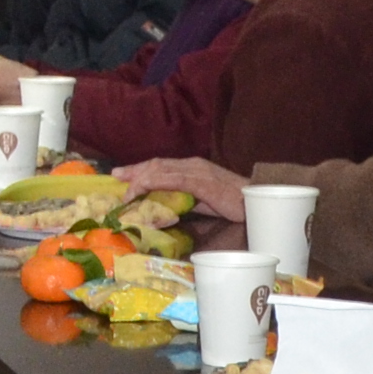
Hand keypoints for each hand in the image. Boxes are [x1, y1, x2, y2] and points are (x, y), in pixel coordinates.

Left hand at [123, 156, 251, 219]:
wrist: (256, 201)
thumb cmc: (233, 203)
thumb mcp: (203, 200)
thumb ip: (185, 200)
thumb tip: (165, 209)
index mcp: (192, 167)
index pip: (161, 165)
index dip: (141, 169)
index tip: (123, 175)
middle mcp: (191, 165)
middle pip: (156, 164)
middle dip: (135, 171)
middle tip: (116, 176)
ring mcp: (195, 171)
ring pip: (161, 170)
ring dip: (140, 179)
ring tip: (126, 191)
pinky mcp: (200, 181)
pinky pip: (173, 179)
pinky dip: (155, 182)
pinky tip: (143, 186)